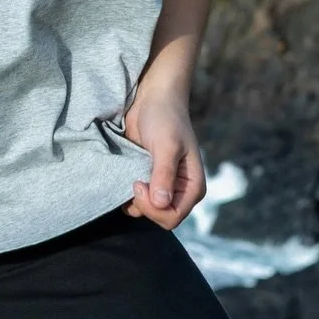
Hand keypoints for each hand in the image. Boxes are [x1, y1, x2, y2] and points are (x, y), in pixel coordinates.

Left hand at [119, 89, 205, 231]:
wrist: (153, 99)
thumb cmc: (165, 118)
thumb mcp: (166, 145)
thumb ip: (163, 175)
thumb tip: (161, 203)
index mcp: (193, 186)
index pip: (172, 217)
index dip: (153, 208)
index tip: (139, 183)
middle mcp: (180, 191)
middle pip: (159, 218)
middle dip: (143, 204)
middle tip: (134, 180)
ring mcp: (163, 187)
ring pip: (145, 211)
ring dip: (133, 199)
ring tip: (129, 175)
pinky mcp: (148, 181)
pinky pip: (136, 200)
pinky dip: (126, 193)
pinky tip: (125, 176)